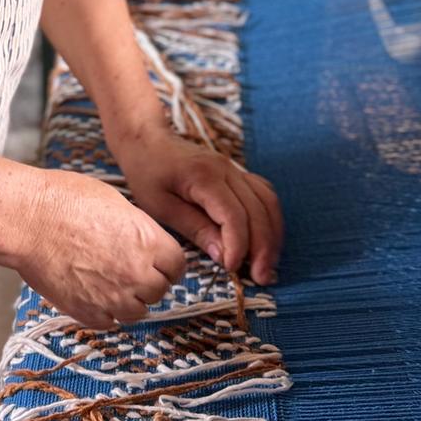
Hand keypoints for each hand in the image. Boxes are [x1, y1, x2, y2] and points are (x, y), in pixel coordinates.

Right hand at [16, 170, 186, 328]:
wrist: (27, 220)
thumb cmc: (65, 201)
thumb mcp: (115, 203)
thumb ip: (138, 229)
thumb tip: (145, 243)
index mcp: (149, 242)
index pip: (178, 267)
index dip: (167, 263)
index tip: (158, 262)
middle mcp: (137, 274)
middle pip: (160, 290)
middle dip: (148, 281)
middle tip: (129, 269)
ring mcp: (113, 298)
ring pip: (137, 311)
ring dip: (129, 300)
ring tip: (109, 282)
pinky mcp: (89, 313)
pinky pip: (110, 322)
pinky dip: (105, 311)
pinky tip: (92, 292)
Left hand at [115, 126, 282, 286]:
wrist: (148, 142)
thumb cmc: (148, 174)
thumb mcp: (161, 207)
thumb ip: (195, 229)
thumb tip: (224, 256)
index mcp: (204, 177)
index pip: (234, 215)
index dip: (238, 245)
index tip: (231, 269)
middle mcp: (227, 170)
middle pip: (258, 210)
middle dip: (263, 248)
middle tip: (260, 278)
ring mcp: (235, 169)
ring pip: (267, 202)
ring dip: (272, 236)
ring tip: (266, 265)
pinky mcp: (238, 173)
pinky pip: (264, 195)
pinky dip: (269, 219)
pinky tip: (266, 240)